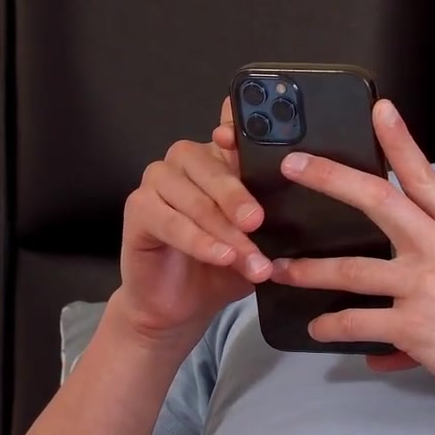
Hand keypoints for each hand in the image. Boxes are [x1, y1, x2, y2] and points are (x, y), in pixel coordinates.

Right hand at [116, 98, 275, 350]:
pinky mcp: (137, 208)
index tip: (244, 137)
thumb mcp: (257, 241)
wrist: (183, 306)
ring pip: (191, 196)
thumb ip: (270, 216)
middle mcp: (185, 161)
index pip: (229, 131)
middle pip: (209, 165)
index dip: (236, 128)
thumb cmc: (223, 266)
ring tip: (246, 257)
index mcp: (218, 158)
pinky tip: (219, 255)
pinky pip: (168, 220)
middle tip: (257, 222)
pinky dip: (197, 240)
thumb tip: (297, 205)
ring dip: (221, 229)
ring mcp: (157, 181)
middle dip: (236, 196)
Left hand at [267, 99, 434, 426]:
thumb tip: (410, 279)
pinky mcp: (415, 328)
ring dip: (309, 270)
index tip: (379, 109)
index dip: (399, 140)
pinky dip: (332, 326)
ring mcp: (426, 287)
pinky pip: (358, 322)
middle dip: (330, 179)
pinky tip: (317, 328)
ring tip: (280, 269)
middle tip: (294, 166)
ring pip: (351, 268)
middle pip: (377, 201)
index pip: (426, 174)